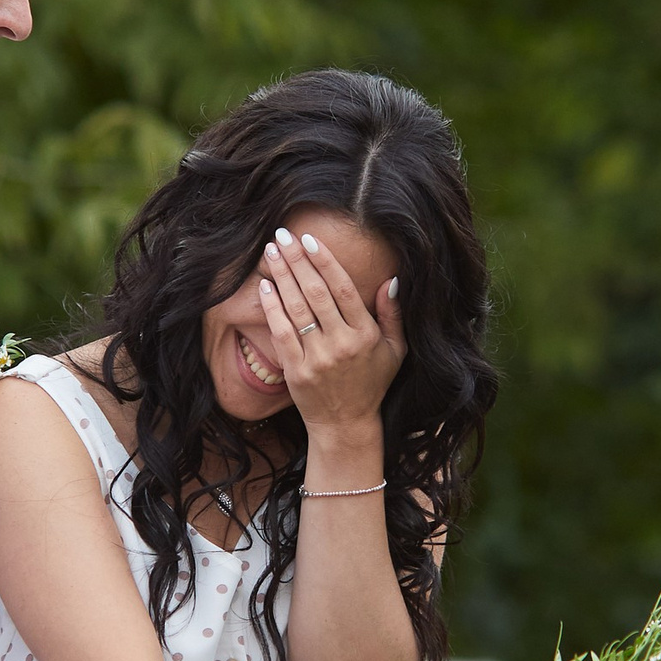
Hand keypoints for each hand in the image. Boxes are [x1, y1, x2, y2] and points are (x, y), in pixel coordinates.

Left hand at [256, 228, 406, 436]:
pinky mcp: (297, 371)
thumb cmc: (371, 382)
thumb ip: (393, 314)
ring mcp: (318, 358)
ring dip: (282, 276)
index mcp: (366, 334)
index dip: (324, 261)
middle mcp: (342, 344)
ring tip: (270, 252)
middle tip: (282, 236)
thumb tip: (391, 280)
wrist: (346, 424)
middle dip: (297, 260)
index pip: (343, 289)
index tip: (309, 240)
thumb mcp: (395, 350)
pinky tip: (264, 286)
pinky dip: (272, 308)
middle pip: (316, 292)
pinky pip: (281, 333)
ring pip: (296, 308)